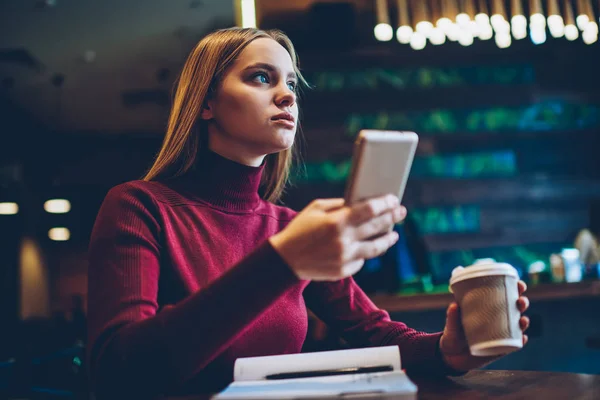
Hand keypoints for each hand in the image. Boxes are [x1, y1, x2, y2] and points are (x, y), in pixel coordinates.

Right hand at [269, 194, 405, 280]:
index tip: (394, 199)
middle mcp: (344, 240)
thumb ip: (340, 204)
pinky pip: (361, 260)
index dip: (385, 203)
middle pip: (377, 227)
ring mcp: (345, 258)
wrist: (285, 259)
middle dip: (392, 217)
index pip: (370, 210)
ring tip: (394, 233)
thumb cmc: (300, 229)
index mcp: (337, 221)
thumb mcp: (316, 209)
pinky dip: (366, 252)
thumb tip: (363, 202)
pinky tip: (370, 245)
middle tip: (400, 212)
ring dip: (388, 239)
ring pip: (376, 248)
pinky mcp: (343, 271)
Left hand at [439, 280, 529, 372]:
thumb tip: (454, 305)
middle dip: (522, 303)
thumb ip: (452, 316)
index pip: (504, 295)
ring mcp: (500, 334)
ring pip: (518, 325)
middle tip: (520, 301)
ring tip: (522, 320)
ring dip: (524, 321)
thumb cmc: (452, 335)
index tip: (519, 283)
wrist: (451, 357)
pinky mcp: (500, 349)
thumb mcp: (451, 325)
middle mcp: (496, 320)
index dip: (515, 288)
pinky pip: (514, 344)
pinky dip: (520, 341)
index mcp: (487, 308)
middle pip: (515, 308)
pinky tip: (523, 338)